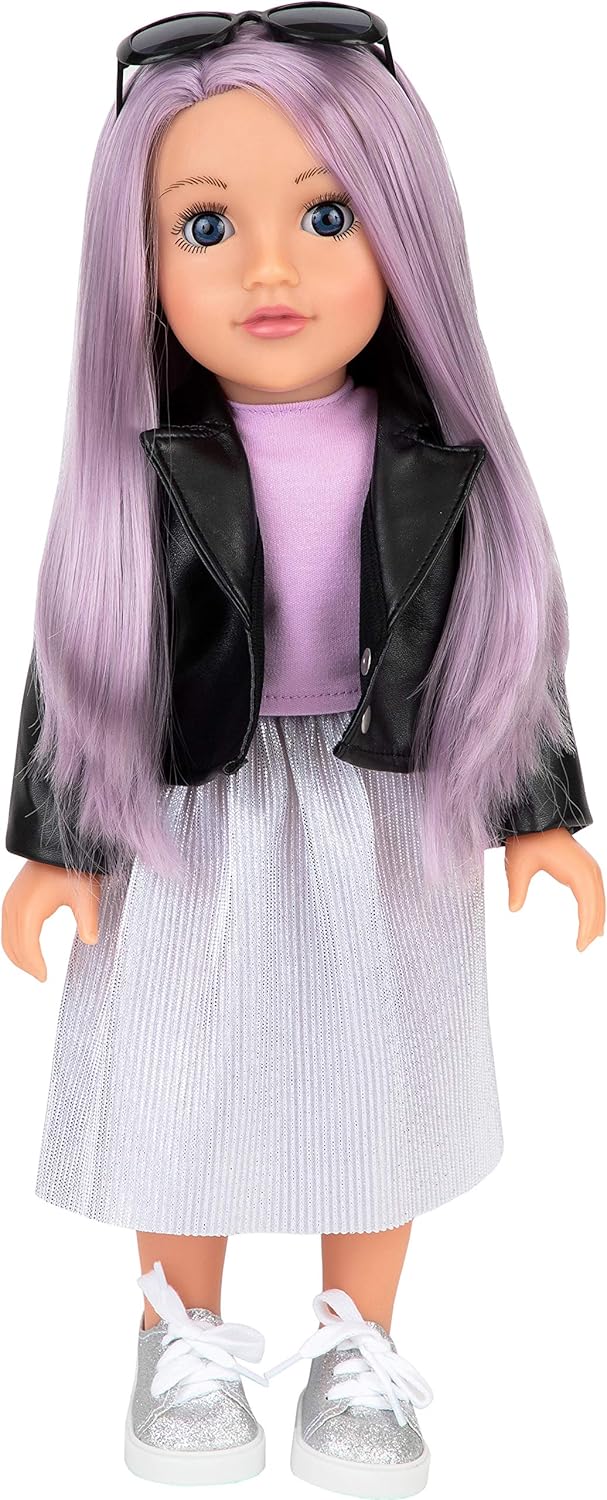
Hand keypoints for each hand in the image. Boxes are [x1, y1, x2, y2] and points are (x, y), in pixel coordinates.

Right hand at [2, 861, 100, 981]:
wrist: (59, 844)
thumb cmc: (73, 868)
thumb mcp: (86, 896)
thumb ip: (88, 921)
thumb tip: (92, 942)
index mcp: (29, 910)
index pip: (27, 948)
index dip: (35, 966)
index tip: (45, 978)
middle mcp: (14, 907)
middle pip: (13, 945)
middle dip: (26, 964)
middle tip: (41, 977)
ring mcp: (10, 901)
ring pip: (7, 937)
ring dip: (18, 955)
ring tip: (35, 967)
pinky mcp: (12, 897)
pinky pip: (7, 927)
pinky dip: (14, 942)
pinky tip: (27, 948)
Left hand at [504, 827, 604, 950]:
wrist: (536, 816)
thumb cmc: (528, 838)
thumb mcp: (518, 865)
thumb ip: (517, 888)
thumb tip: (513, 909)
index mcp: (577, 871)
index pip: (587, 905)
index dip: (586, 927)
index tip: (580, 946)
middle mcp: (588, 869)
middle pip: (597, 904)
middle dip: (592, 927)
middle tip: (583, 948)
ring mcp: (589, 867)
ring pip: (599, 898)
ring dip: (596, 918)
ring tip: (590, 939)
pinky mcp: (585, 866)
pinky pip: (595, 891)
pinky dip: (595, 906)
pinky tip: (591, 920)